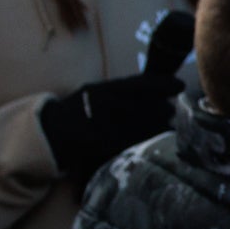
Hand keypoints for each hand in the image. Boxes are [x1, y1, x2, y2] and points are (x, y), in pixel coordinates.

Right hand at [38, 70, 176, 177]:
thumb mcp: (96, 91)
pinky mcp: (105, 145)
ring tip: (167, 125)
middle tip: (170, 111)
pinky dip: (147, 141)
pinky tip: (156, 141)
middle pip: (148, 106)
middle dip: (163, 109)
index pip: (142, 83)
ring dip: (160, 126)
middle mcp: (107, 105)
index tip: (179, 86)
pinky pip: (133, 143)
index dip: (164, 84)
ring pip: (144, 126)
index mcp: (105, 89)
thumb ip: (121, 90)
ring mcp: (106, 126)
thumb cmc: (77, 109)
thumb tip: (156, 88)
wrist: (50, 132)